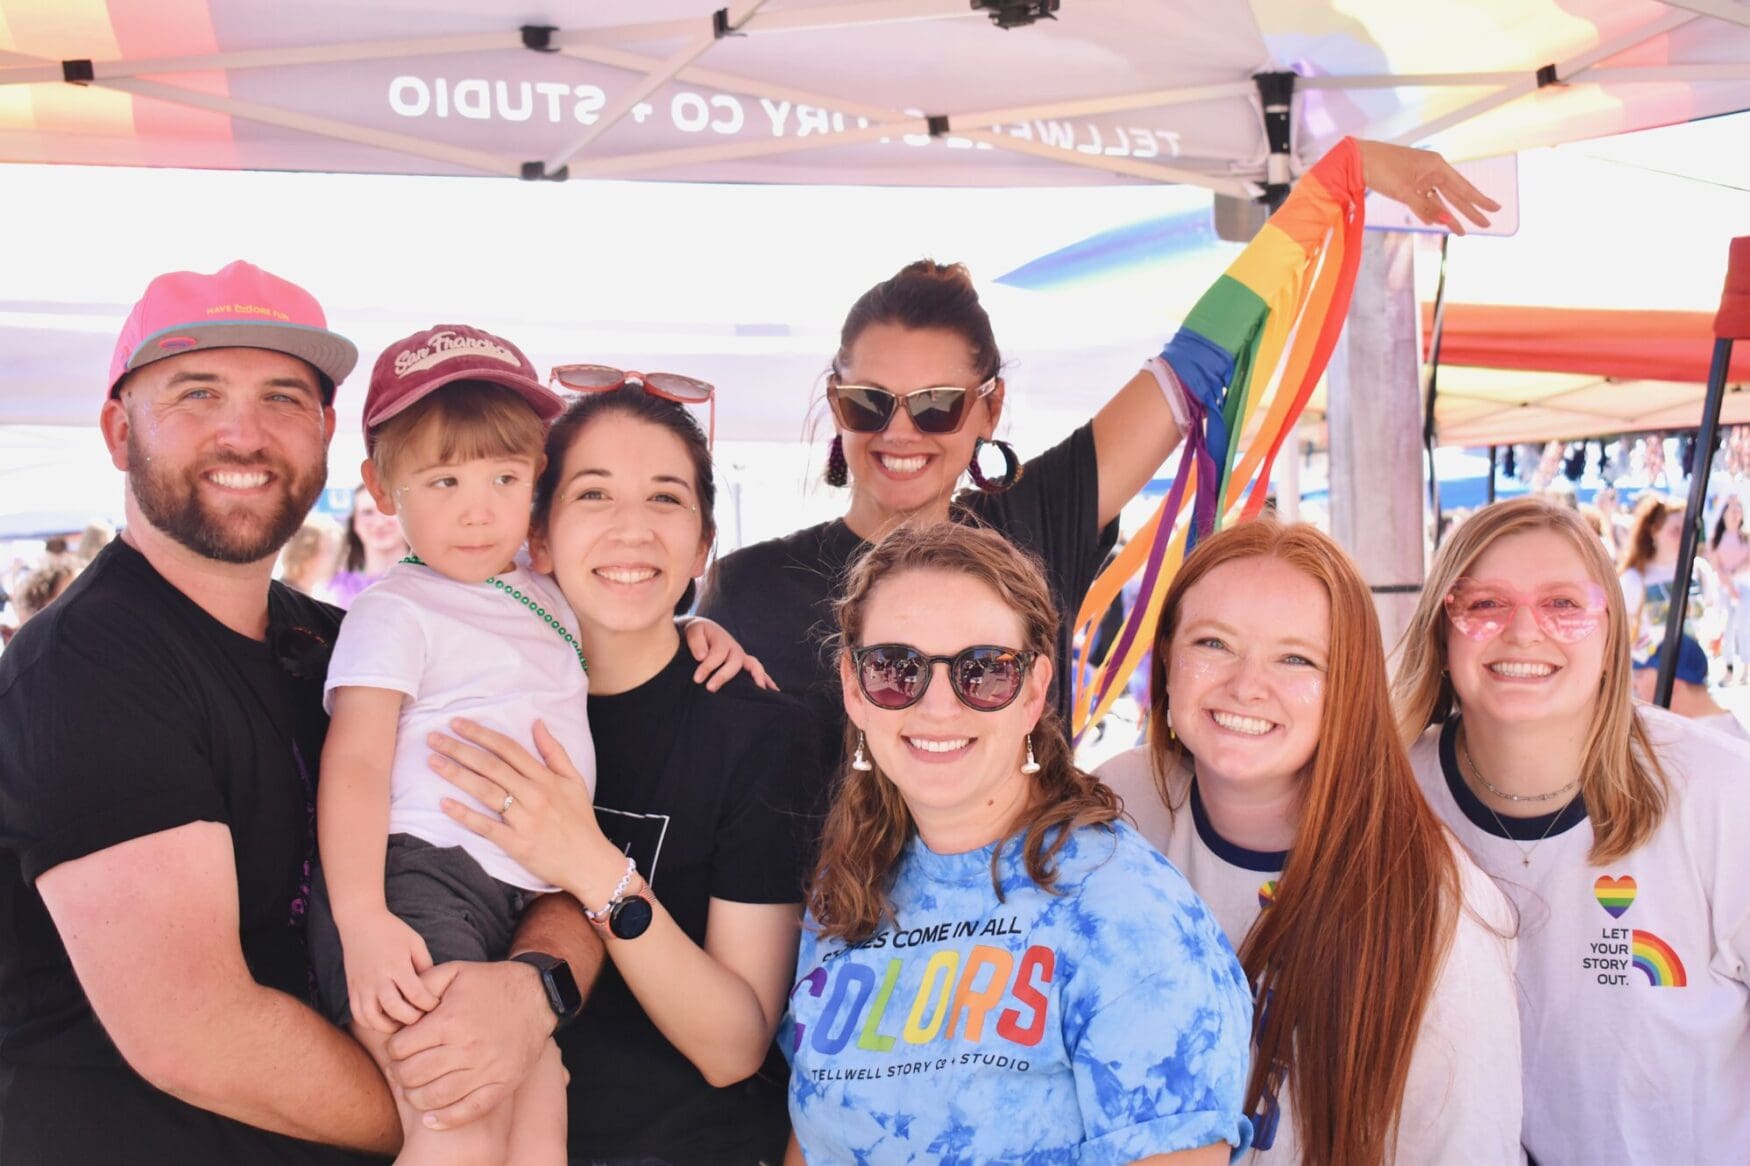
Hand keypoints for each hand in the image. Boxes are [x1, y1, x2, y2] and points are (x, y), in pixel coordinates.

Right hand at [338, 910, 438, 1032]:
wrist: (360, 921)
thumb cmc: (392, 931)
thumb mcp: (415, 942)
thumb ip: (425, 965)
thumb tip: (434, 988)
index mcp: (396, 965)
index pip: (416, 994)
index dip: (429, 1003)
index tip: (435, 1003)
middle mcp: (377, 978)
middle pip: (395, 1010)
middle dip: (412, 1018)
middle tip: (421, 1016)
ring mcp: (362, 986)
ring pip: (373, 1019)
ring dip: (389, 1027)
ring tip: (401, 1022)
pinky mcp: (352, 989)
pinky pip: (358, 1015)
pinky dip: (370, 1023)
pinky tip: (383, 1019)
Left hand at [384, 960, 551, 1130]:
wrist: (537, 996)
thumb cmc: (490, 984)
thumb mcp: (454, 972)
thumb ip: (422, 985)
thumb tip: (398, 1007)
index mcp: (450, 1020)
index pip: (400, 1049)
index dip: (393, 1049)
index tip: (397, 1048)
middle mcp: (467, 1048)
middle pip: (413, 1075)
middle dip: (399, 1074)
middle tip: (401, 1069)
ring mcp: (486, 1069)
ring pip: (434, 1097)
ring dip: (415, 1097)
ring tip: (413, 1089)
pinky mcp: (502, 1084)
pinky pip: (469, 1111)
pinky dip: (445, 1120)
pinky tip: (430, 1119)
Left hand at [428, 718, 622, 903]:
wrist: (590, 862)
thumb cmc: (580, 821)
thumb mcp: (574, 781)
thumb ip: (554, 751)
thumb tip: (537, 723)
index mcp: (546, 778)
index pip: (508, 749)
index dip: (481, 734)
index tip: (457, 723)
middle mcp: (534, 795)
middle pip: (491, 766)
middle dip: (459, 749)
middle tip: (433, 738)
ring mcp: (525, 820)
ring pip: (486, 791)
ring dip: (456, 775)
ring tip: (433, 762)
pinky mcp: (517, 844)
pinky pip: (486, 826)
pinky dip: (465, 815)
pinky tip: (444, 803)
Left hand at [682, 616, 776, 691]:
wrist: (704, 633)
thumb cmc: (698, 634)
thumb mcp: (694, 632)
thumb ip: (696, 642)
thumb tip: (702, 656)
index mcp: (722, 640)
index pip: (718, 654)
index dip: (707, 666)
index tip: (697, 679)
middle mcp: (735, 649)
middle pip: (734, 662)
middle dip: (723, 675)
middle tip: (710, 688)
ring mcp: (742, 657)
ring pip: (754, 666)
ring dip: (757, 678)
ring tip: (759, 691)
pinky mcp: (745, 666)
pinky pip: (758, 673)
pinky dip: (767, 681)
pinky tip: (774, 692)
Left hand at [1355, 140, 1499, 234]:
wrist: (1358, 159)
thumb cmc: (1382, 170)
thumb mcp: (1404, 191)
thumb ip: (1425, 207)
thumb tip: (1444, 221)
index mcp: (1436, 167)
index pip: (1463, 187)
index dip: (1479, 200)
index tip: (1495, 209)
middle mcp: (1432, 170)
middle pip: (1455, 195)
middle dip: (1469, 211)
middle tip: (1486, 224)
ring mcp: (1420, 177)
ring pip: (1439, 200)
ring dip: (1448, 216)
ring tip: (1462, 232)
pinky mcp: (1408, 184)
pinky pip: (1423, 200)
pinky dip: (1428, 211)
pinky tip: (1436, 222)